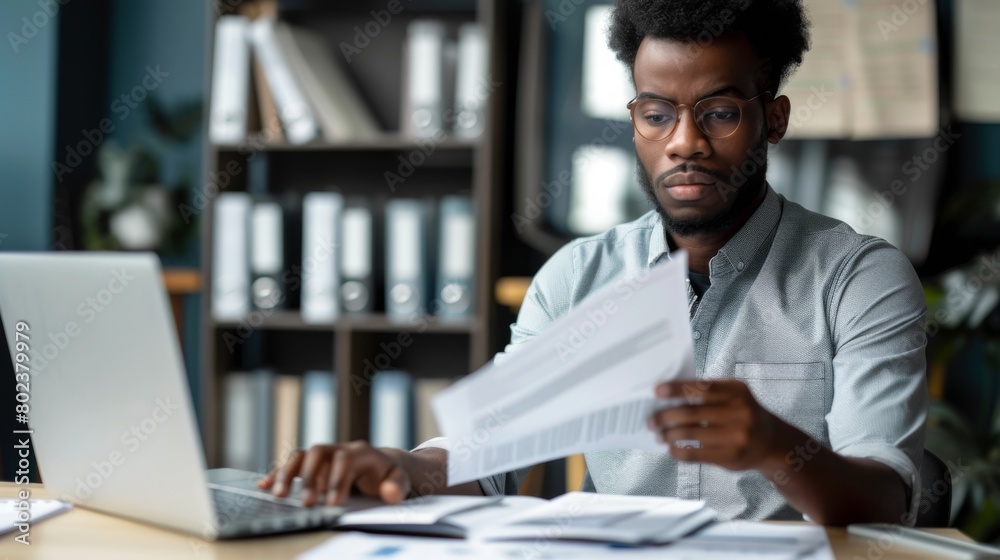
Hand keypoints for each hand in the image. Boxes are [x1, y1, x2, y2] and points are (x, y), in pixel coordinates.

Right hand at [257, 440, 409, 505]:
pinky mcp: (311, 464)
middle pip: (318, 454)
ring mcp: (323, 455)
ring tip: (279, 495)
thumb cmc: (387, 475)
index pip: (345, 460)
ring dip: (288, 474)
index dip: (338, 479)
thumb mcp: (399, 480)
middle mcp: (338, 449)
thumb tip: (389, 493)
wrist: (380, 465)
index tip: (334, 502)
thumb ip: (397, 486)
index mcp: (360, 451)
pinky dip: (277, 474)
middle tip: (308, 503)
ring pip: (301, 456)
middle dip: (311, 478)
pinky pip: (291, 464)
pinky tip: (264, 486)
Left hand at [648, 379, 784, 470]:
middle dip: (665, 417)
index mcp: (737, 391)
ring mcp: (735, 436)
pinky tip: (672, 448)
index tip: (656, 391)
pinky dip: (678, 451)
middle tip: (651, 421)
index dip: (676, 389)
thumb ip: (708, 393)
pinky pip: (695, 454)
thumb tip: (669, 396)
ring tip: (659, 435)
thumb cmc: (745, 414)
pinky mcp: (730, 457)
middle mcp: (738, 413)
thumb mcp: (735, 396)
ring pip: (689, 434)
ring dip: (668, 435)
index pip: (701, 387)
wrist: (772, 443)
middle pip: (690, 413)